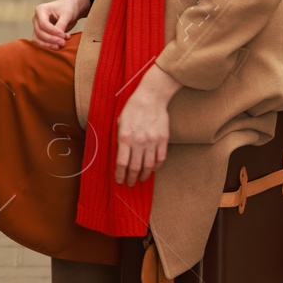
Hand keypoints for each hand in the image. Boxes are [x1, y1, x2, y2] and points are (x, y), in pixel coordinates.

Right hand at [32, 0, 88, 48]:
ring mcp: (37, 26)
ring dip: (48, 44)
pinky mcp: (40, 34)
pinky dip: (49, 45)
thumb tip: (58, 37)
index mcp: (40, 10)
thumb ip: (61, 25)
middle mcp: (36, 18)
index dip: (52, 31)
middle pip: (39, 32)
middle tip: (63, 43)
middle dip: (51, 39)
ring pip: (37, 39)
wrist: (70, 9)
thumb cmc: (68, 8)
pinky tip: (58, 46)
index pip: (43, 23)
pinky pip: (40, 42)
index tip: (63, 36)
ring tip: (61, 45)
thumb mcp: (67, 14)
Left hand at [114, 64, 180, 184]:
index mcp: (125, 138)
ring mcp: (152, 141)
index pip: (122, 163)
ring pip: (149, 165)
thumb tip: (119, 155)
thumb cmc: (132, 109)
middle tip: (130, 184)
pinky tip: (152, 169)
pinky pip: (160, 158)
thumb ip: (120, 139)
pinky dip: (156, 167)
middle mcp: (139, 142)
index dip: (120, 175)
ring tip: (141, 179)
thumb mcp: (120, 123)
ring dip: (144, 175)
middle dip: (132, 178)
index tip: (119, 181)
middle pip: (135, 167)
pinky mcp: (163, 139)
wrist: (151, 97)